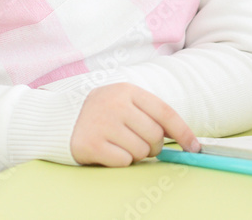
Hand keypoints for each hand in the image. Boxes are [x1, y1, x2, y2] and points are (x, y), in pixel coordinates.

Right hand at [71, 83, 200, 166]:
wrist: (57, 119)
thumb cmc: (101, 113)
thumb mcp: (125, 102)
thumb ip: (151, 114)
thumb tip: (184, 138)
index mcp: (129, 91)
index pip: (165, 112)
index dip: (183, 132)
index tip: (194, 147)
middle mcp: (116, 105)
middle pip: (155, 135)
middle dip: (154, 146)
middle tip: (142, 144)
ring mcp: (102, 124)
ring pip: (141, 151)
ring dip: (137, 154)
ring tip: (121, 144)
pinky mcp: (90, 144)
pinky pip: (124, 161)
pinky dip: (121, 161)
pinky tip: (109, 151)